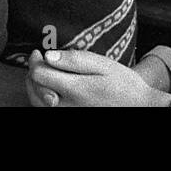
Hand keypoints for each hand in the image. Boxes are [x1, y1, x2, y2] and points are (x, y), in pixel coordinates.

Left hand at [26, 49, 170, 106]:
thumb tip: (49, 55)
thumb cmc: (123, 84)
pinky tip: (48, 88)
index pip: (39, 75)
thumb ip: (75, 60)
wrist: (138, 107)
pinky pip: (46, 111)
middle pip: (34, 90)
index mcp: (75, 89)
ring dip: (34, 86)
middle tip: (37, 59)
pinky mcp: (70, 118)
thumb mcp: (102, 65)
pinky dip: (41, 99)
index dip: (35, 61)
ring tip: (41, 73)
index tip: (38, 52)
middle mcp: (67, 107)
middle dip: (32, 72)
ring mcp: (68, 115)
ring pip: (36, 103)